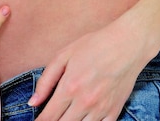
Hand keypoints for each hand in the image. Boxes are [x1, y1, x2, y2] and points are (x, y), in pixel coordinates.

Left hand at [29, 18, 148, 120]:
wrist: (127, 45)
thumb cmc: (93, 46)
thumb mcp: (62, 56)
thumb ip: (45, 81)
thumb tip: (32, 102)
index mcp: (69, 87)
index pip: (49, 116)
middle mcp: (85, 102)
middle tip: (49, 117)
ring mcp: (101, 109)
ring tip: (65, 115)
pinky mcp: (114, 111)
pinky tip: (82, 117)